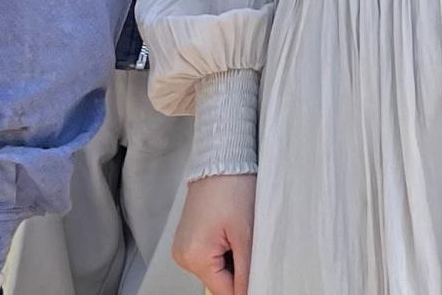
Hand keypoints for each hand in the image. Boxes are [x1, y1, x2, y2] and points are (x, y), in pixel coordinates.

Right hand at [173, 171, 255, 294]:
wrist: (221, 159)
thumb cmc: (232, 188)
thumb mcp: (246, 235)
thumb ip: (247, 272)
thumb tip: (248, 293)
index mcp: (194, 256)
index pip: (224, 291)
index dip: (245, 287)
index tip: (259, 275)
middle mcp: (183, 255)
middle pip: (218, 281)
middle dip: (238, 270)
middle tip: (250, 245)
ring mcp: (183, 246)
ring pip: (215, 269)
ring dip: (231, 260)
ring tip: (239, 233)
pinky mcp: (187, 238)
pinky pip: (208, 256)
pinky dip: (223, 250)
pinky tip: (230, 231)